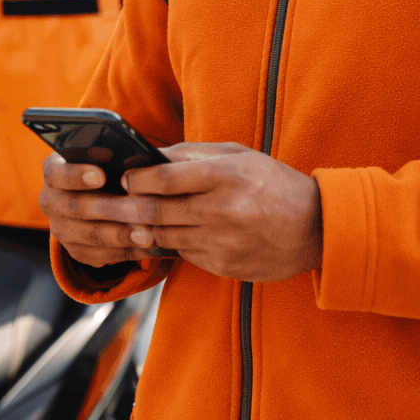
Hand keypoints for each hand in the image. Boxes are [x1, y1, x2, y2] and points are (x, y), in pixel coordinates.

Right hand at [39, 155, 151, 268]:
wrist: (97, 195)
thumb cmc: (106, 166)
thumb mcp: (105, 156)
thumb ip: (115, 156)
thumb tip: (139, 161)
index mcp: (53, 171)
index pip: (57, 174)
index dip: (77, 175)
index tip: (101, 176)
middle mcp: (51, 202)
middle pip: (76, 207)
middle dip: (111, 209)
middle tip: (138, 209)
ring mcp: (61, 229)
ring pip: (91, 235)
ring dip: (122, 235)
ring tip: (149, 234)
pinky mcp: (76, 251)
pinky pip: (101, 255)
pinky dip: (127, 250)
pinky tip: (149, 246)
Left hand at [121, 142, 321, 281]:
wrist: (315, 228)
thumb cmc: (274, 184)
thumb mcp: (240, 155)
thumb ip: (195, 154)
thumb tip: (153, 156)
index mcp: (225, 176)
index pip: (164, 178)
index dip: (137, 179)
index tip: (124, 178)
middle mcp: (221, 210)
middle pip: (156, 211)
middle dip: (123, 208)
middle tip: (104, 205)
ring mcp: (222, 242)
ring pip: (164, 236)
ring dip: (142, 229)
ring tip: (126, 221)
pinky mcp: (223, 265)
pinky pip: (183, 253)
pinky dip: (169, 243)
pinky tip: (162, 234)